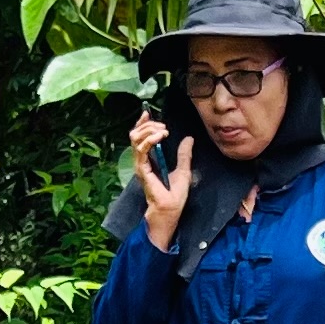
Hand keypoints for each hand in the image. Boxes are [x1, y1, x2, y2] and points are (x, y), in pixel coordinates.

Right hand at [128, 112, 195, 249]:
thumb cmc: (175, 196)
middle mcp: (142, 161)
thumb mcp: (184, 170)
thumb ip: (184, 154)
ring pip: (136, 139)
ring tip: (163, 131)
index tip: (149, 113)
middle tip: (163, 126)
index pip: (140, 136)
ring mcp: (141, 165)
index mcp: (150, 159)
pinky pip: (141, 149)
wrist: (171, 210)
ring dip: (149, 130)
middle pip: (135, 134)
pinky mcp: (142, 170)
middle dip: (148, 125)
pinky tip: (161, 136)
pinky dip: (150, 139)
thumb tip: (189, 139)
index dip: (143, 123)